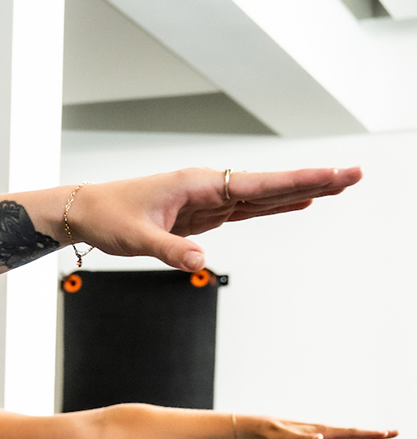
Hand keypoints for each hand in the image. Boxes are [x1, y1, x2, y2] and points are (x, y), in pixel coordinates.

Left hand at [71, 166, 360, 272]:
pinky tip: (301, 201)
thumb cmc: (108, 217)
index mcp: (198, 184)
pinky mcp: (204, 213)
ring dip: (301, 190)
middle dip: (312, 180)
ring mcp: (209, 198)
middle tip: (354, 175)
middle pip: (270, 185)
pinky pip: (247, 208)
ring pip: (264, 195)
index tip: (331, 175)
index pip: (257, 184)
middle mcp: (209, 186)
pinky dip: (276, 204)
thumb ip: (170, 249)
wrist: (85, 211)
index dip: (298, 181)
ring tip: (340, 184)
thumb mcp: (136, 238)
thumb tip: (200, 263)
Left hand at [243, 416, 397, 438]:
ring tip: (383, 433)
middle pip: (356, 432)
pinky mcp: (318, 436)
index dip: (370, 434)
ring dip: (367, 434)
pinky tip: (359, 436)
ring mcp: (324, 433)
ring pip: (350, 433)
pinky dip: (353, 435)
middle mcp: (327, 431)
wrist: (267, 428)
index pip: (352, 433)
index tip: (387, 433)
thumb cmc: (277, 435)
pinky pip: (340, 436)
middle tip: (396, 432)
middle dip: (376, 433)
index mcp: (324, 432)